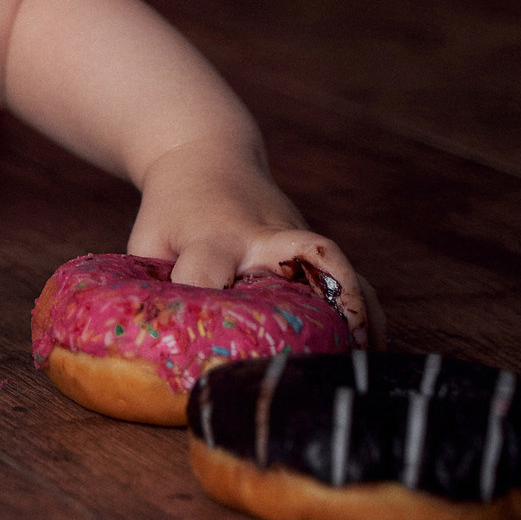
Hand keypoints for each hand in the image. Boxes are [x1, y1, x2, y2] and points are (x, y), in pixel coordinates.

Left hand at [130, 140, 379, 344]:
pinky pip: (348, 276)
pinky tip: (373, 346)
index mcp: (212, 237)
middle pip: (298, 260)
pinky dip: (365, 309)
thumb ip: (152, 288)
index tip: (198, 348)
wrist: (206, 158)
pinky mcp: (311, 245)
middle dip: (308, 304)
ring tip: (357, 361)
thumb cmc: (170, 212)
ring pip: (335, 268)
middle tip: (306, 356)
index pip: (203, 276)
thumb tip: (161, 344)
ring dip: (352, 312)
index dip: (197, 307)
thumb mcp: (147, 242)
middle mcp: (262, 237)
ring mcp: (294, 238)